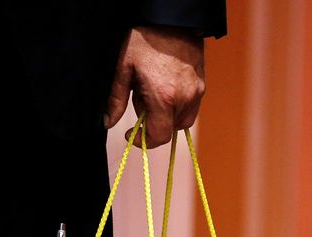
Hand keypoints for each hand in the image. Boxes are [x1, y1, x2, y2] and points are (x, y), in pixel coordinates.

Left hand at [104, 26, 204, 147]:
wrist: (172, 19)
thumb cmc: (145, 39)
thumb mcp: (123, 67)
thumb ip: (116, 99)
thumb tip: (108, 122)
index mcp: (164, 97)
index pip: (160, 136)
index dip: (145, 141)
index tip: (133, 134)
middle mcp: (185, 98)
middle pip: (171, 129)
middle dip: (154, 123)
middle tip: (141, 101)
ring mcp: (197, 91)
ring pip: (182, 120)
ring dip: (167, 116)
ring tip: (155, 93)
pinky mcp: (202, 84)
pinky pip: (191, 107)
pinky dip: (178, 106)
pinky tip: (166, 87)